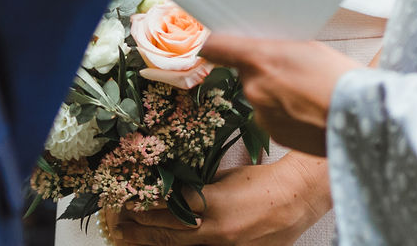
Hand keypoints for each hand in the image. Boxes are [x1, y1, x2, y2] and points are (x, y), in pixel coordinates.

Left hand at [107, 155, 331, 244]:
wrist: (296, 200)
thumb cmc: (263, 182)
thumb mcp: (225, 178)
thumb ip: (199, 187)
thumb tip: (175, 192)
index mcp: (213, 204)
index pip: (169, 207)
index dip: (146, 207)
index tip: (128, 204)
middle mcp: (215, 230)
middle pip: (168, 232)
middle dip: (141, 229)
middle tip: (120, 225)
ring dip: (153, 242)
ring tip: (131, 238)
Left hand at [199, 35, 359, 158]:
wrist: (359, 119)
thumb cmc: (339, 77)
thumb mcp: (308, 47)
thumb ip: (278, 48)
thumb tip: (264, 50)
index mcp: (259, 59)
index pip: (216, 47)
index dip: (212, 43)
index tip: (212, 42)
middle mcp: (253, 88)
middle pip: (247, 73)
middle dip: (264, 71)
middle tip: (293, 70)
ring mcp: (261, 114)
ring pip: (261, 97)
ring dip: (276, 94)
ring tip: (309, 93)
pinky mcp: (273, 135)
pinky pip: (273, 117)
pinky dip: (286, 114)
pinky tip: (309, 111)